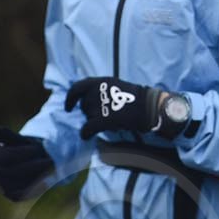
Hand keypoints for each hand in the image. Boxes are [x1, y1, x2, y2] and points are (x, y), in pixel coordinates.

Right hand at [0, 126, 52, 200]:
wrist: (36, 162)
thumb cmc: (28, 149)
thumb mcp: (22, 141)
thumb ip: (10, 136)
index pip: (1, 156)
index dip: (19, 153)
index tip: (35, 149)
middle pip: (11, 170)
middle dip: (31, 165)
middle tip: (48, 160)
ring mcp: (2, 184)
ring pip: (17, 182)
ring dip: (35, 175)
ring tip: (48, 168)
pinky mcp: (12, 194)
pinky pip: (21, 193)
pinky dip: (33, 186)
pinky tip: (45, 179)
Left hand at [63, 76, 183, 138]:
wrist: (149, 107)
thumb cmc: (136, 98)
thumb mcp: (116, 86)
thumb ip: (101, 91)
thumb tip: (88, 101)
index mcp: (100, 81)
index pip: (77, 88)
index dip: (70, 98)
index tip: (69, 107)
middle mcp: (97, 92)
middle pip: (84, 105)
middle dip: (90, 112)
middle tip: (105, 115)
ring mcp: (99, 105)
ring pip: (87, 117)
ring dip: (94, 120)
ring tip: (111, 121)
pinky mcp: (102, 119)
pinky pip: (87, 129)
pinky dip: (86, 133)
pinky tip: (88, 136)